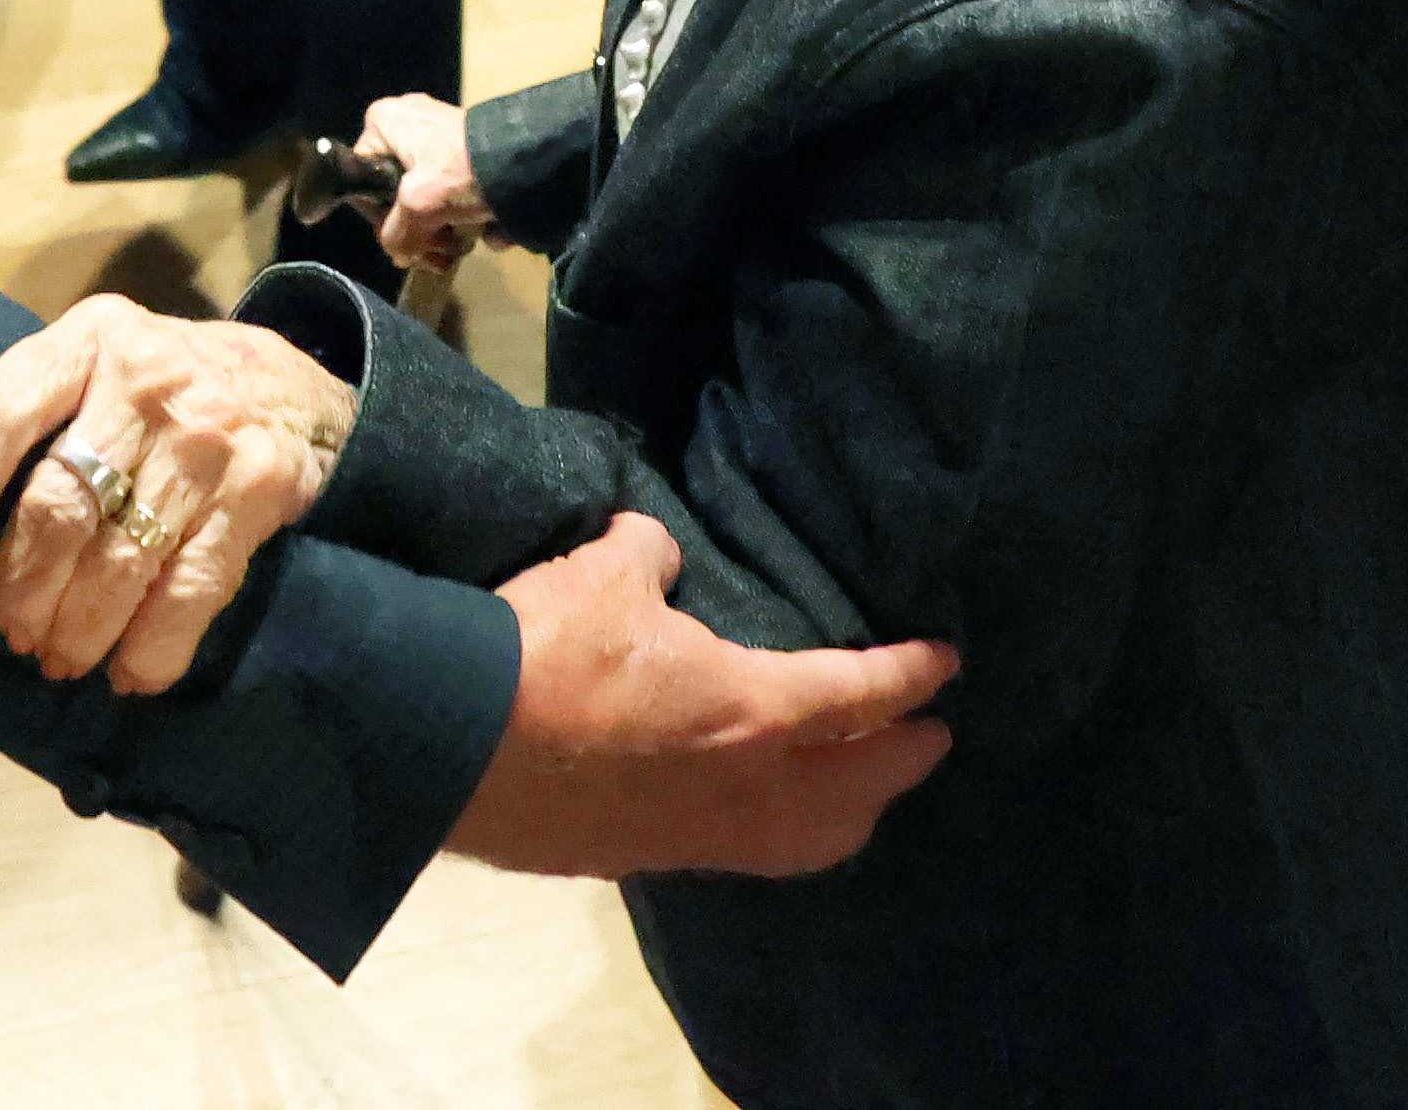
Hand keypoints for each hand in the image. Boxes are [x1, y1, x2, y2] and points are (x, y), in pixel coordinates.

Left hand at [0, 294, 359, 695]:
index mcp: (91, 337)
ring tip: (61, 658)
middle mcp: (146, 380)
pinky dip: (153, 647)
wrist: (297, 388)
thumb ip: (46, 412)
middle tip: (15, 632)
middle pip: (60, 503)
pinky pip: (190, 589)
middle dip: (24, 587)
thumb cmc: (168, 386)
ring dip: (80, 628)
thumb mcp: (103, 359)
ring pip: (119, 558)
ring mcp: (205, 437)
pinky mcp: (256, 491)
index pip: (4, 412)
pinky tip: (131, 673)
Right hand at [360, 92, 495, 271]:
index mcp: (384, 122)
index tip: (405, 242)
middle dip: (420, 231)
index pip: (362, 181)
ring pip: (428, 196)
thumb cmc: (464, 170)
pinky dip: (466, 214)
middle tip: (439, 253)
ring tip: (461, 247)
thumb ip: (396, 235)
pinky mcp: (468, 150)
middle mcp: (407, 122)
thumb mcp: (419, 206)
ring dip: (443, 230)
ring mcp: (440, 135)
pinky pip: (454, 190)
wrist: (532, 158)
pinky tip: (484, 232)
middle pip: (398, 193)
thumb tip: (400, 254)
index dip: (381, 219)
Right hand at [446, 514, 958, 876]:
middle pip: (857, 789)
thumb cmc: (550, 654)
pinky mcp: (647, 858)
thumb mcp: (604, 573)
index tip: (948, 665)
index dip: (911, 675)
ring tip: (863, 794)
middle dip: (903, 761)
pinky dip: (780, 834)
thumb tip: (658, 549)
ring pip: (808, 842)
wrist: (460, 745)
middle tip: (931, 737)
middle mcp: (748, 788)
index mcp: (757, 711)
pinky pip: (746, 853)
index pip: (860, 694)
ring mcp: (699, 836)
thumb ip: (650, 554)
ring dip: (850, 816)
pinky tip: (760, 815)